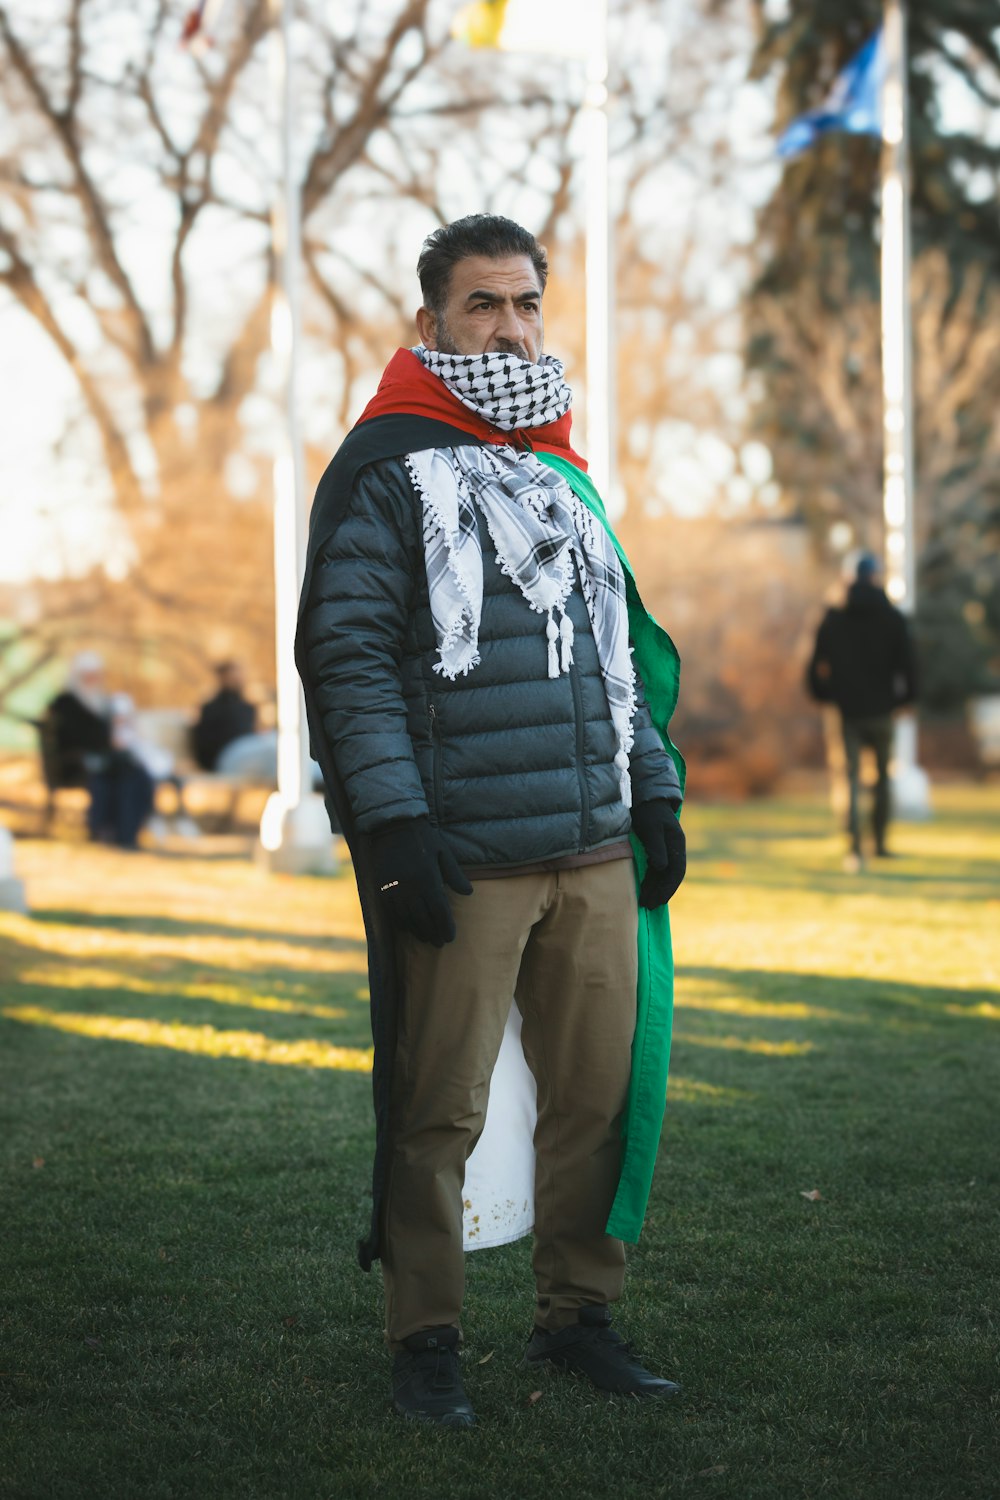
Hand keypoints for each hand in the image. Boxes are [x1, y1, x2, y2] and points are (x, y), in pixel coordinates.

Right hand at [369, 816, 471, 945]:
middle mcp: (410, 888)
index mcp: (428, 879)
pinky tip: (408, 928)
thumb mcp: (443, 852)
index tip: (450, 937)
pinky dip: (401, 923)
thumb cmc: (422, 838)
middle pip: (424, 919)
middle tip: (440, 942)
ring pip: (407, 919)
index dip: (446, 927)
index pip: (439, 911)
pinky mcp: (381, 888)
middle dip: (433, 933)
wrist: (392, 825)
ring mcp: (394, 889)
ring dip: (418, 931)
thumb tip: (468, 893)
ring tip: (426, 938)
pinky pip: (391, 912)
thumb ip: (455, 874)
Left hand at [630, 799, 685, 908]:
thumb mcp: (652, 828)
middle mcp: (674, 848)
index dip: (669, 887)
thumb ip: (657, 847)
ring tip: (645, 902)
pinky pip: (656, 869)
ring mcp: (666, 849)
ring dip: (655, 888)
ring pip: (663, 874)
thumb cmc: (648, 812)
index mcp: (677, 843)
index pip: (677, 870)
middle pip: (670, 875)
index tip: (660, 900)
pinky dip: (651, 881)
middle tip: (649, 906)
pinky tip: (644, 889)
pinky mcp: (657, 849)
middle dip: (661, 892)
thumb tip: (661, 868)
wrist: (643, 798)